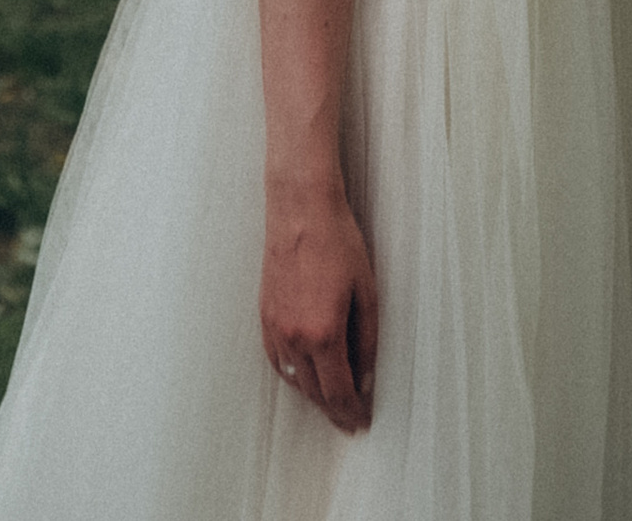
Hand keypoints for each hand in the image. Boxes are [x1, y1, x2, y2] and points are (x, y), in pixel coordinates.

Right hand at [261, 169, 377, 429]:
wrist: (301, 208)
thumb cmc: (337, 242)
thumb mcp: (366, 292)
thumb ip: (367, 341)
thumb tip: (366, 377)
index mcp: (323, 333)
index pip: (338, 392)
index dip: (352, 412)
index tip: (361, 423)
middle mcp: (295, 337)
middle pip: (315, 393)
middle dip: (334, 410)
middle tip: (350, 419)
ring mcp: (276, 327)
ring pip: (294, 380)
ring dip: (313, 396)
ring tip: (331, 401)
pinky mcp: (265, 315)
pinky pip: (277, 360)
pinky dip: (292, 375)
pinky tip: (303, 375)